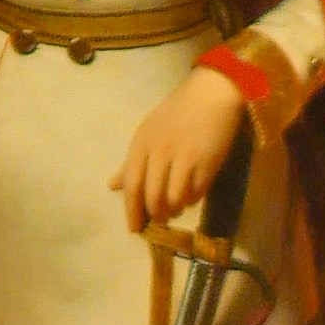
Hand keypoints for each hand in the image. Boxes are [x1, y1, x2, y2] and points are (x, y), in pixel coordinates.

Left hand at [112, 62, 250, 232]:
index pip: (131, 184)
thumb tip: (113, 186)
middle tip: (159, 222)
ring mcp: (184, 157)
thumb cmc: (178, 114)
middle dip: (155, 215)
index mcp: (142, 143)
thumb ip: (131, 162)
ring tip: (176, 209)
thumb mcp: (149, 133)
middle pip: (152, 195)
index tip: (134, 229)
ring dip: (175, 210)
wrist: (211, 95)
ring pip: (174, 199)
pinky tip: (192, 195)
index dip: (131, 210)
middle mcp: (160, 151)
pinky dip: (192, 200)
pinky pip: (196, 192)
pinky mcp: (207, 162)